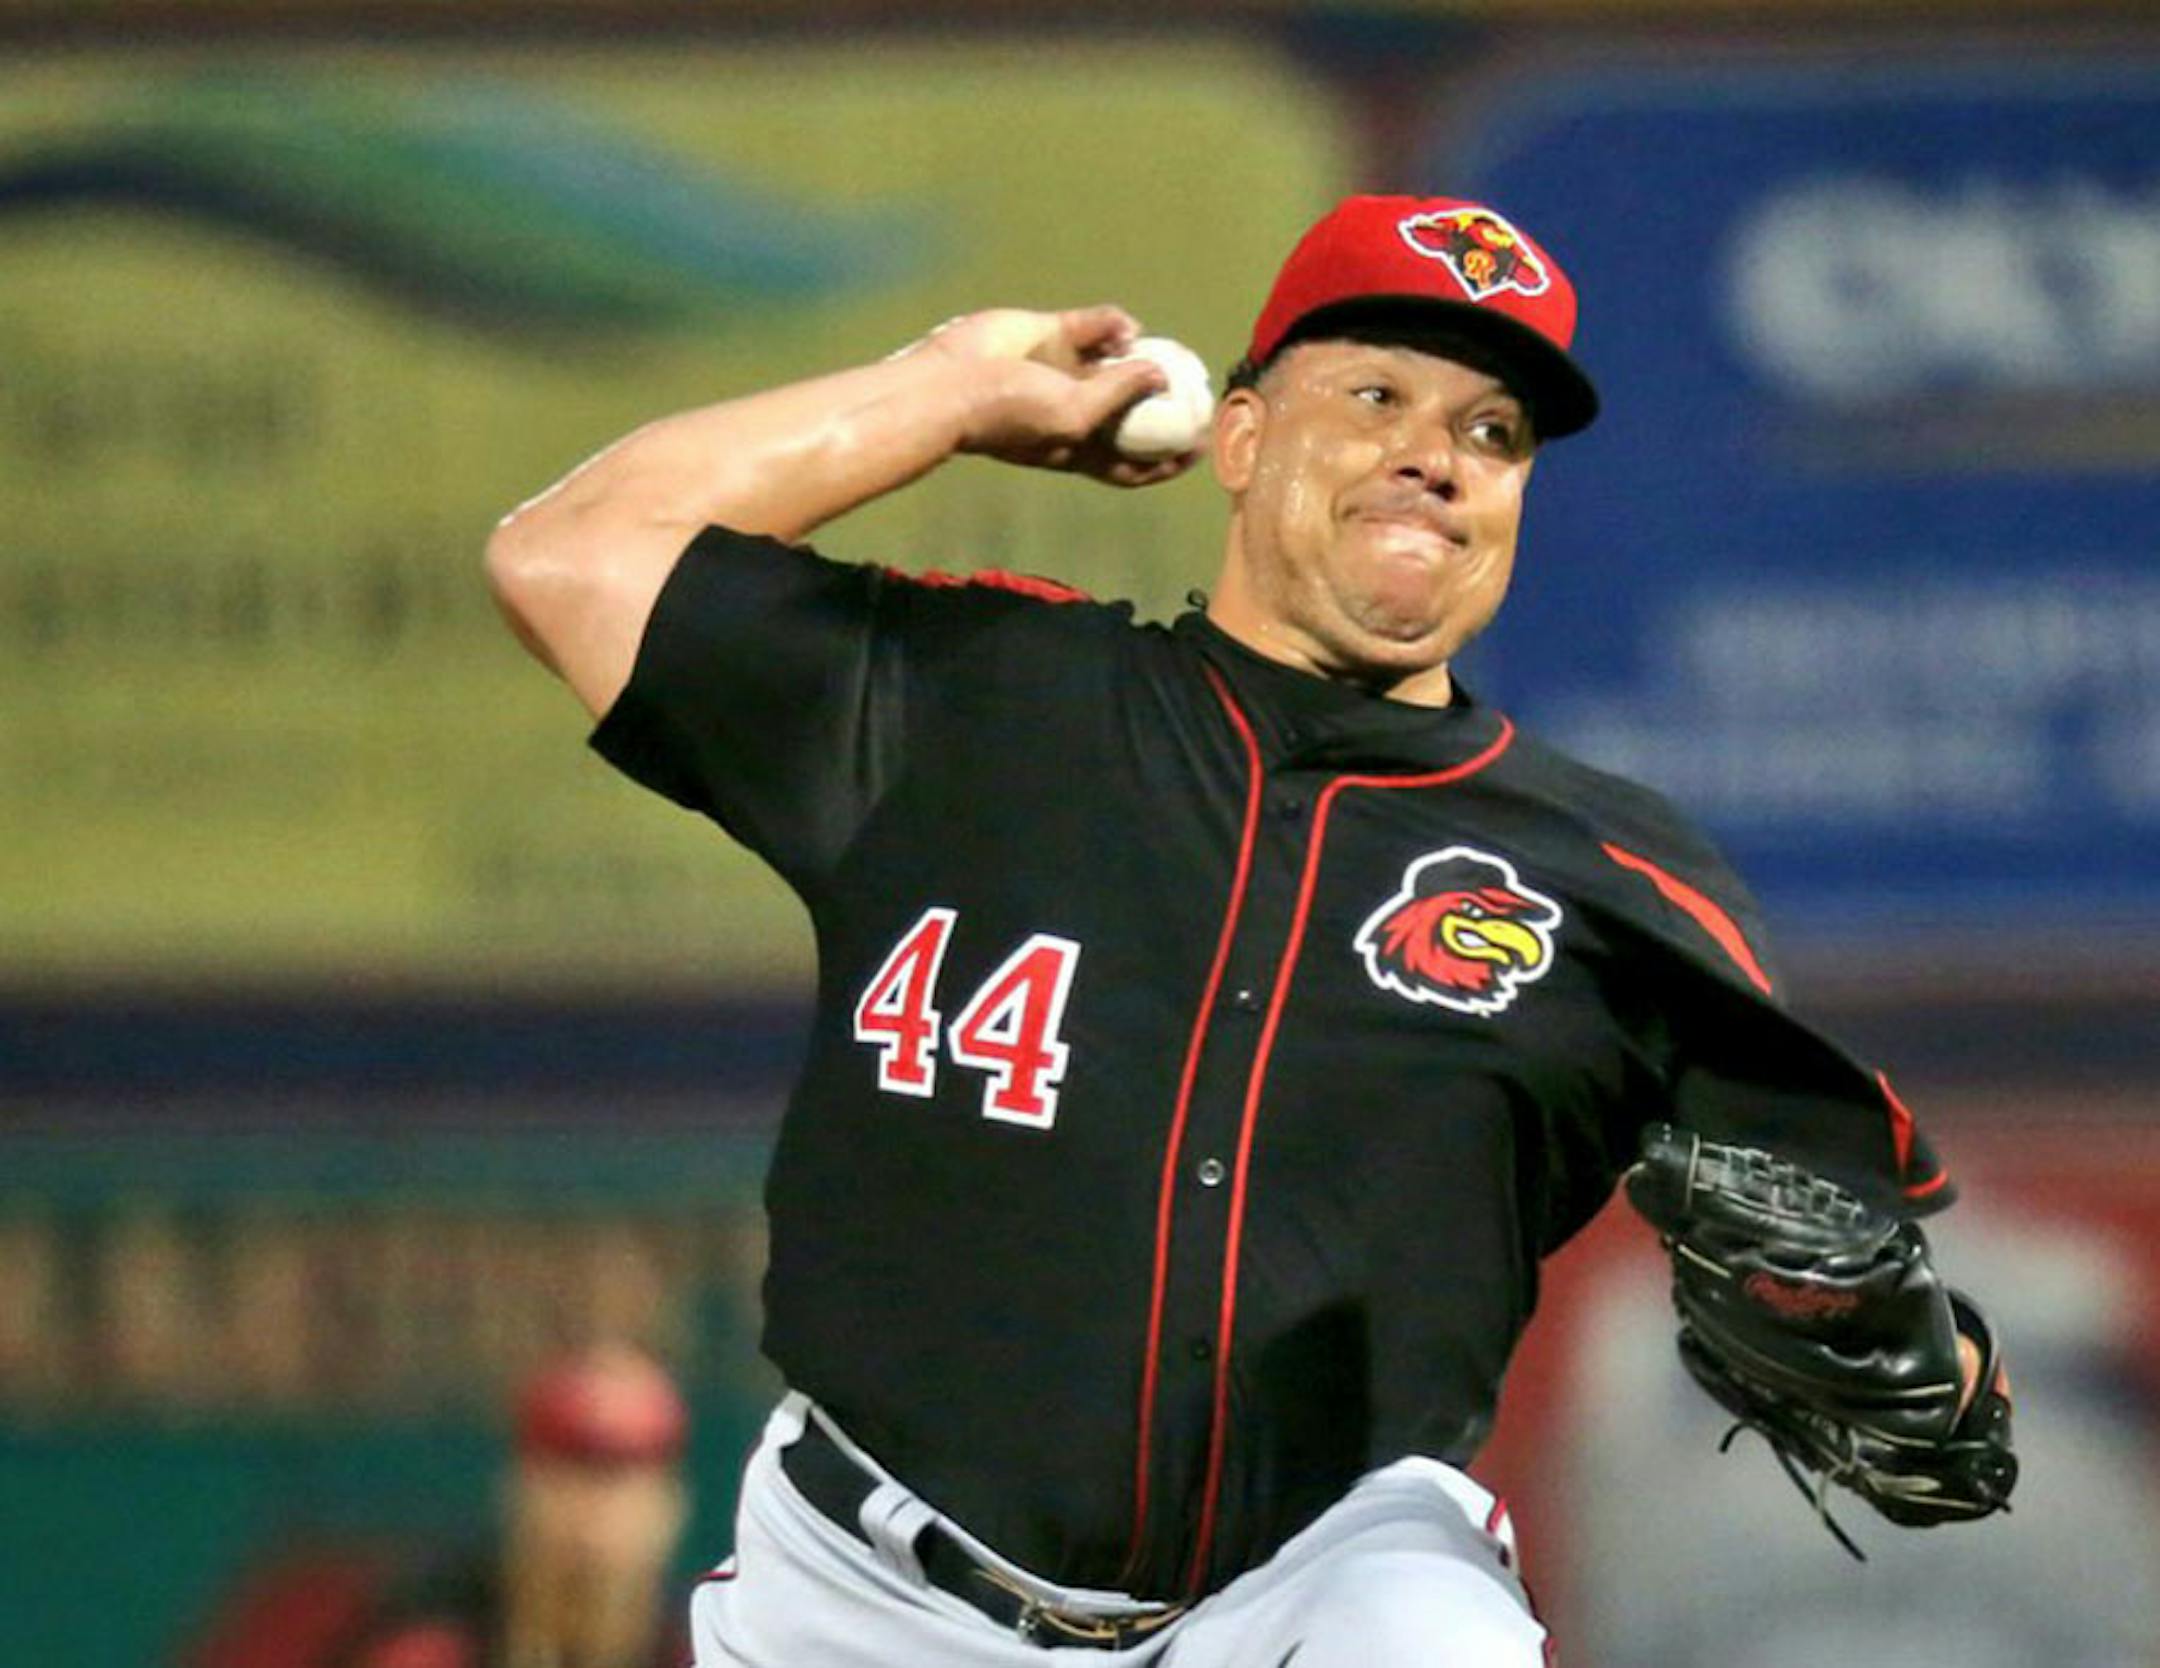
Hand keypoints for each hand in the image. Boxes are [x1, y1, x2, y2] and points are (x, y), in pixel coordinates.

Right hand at [906, 306, 1201, 486]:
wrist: (955, 382)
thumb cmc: (1012, 416)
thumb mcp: (1076, 416)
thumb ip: (1122, 393)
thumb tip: (1162, 376)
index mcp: (1082, 447)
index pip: (1135, 463)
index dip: (1169, 460)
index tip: (1201, 447)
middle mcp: (1076, 410)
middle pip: (1133, 411)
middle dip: (1165, 400)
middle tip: (1198, 386)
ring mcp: (1064, 371)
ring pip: (1117, 362)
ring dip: (1139, 355)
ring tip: (1156, 350)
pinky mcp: (1052, 334)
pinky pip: (1094, 326)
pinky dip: (1114, 324)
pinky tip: (1124, 328)